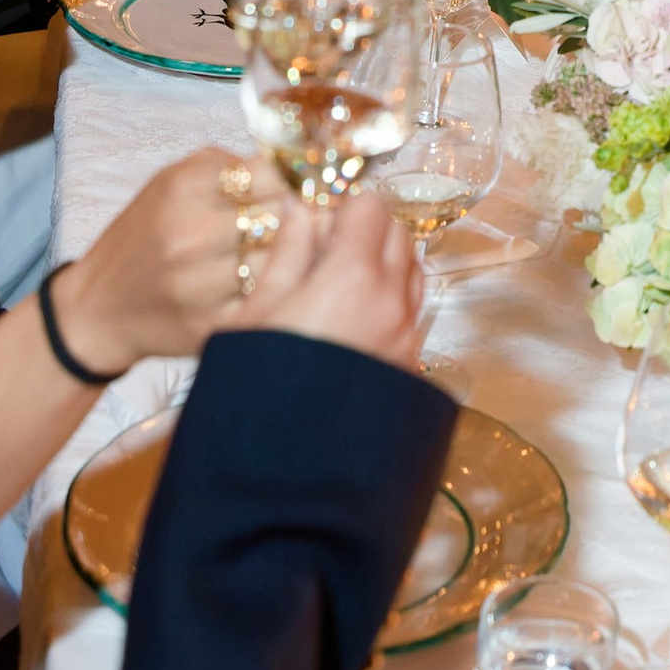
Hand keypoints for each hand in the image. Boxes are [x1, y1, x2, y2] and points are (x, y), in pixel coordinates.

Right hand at [57, 147, 291, 366]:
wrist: (97, 308)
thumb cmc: (145, 235)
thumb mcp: (173, 181)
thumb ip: (230, 166)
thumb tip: (294, 164)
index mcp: (184, 188)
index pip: (271, 172)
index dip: (294, 179)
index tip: (302, 186)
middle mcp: (190, 234)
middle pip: (282, 216)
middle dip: (298, 217)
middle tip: (305, 220)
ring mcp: (199, 285)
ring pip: (281, 260)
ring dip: (290, 256)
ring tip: (287, 252)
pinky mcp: (210, 325)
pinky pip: (267, 300)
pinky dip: (274, 292)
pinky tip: (270, 285)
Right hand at [231, 189, 423, 368]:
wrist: (282, 466)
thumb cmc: (257, 386)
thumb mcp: (257, 312)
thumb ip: (287, 252)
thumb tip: (301, 208)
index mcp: (353, 276)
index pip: (370, 206)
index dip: (345, 204)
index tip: (321, 216)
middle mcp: (392, 300)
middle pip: (399, 233)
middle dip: (369, 228)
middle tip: (328, 246)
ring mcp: (407, 336)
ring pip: (412, 272)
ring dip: (385, 262)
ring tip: (340, 284)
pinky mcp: (410, 366)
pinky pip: (412, 313)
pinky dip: (391, 301)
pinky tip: (353, 320)